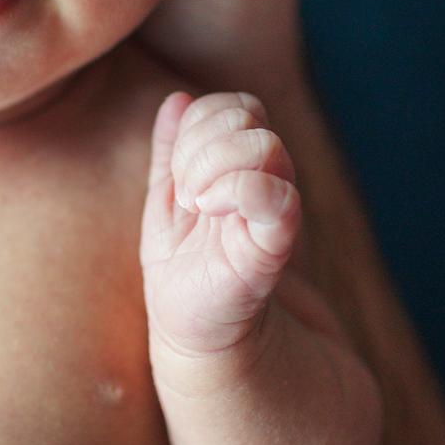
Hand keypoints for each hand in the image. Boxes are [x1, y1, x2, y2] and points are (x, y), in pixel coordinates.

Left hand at [141, 91, 300, 356]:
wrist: (203, 346)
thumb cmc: (186, 282)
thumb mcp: (167, 209)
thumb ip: (172, 152)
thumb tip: (176, 98)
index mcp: (238, 170)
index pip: (232, 106)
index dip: (201, 121)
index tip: (180, 174)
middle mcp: (264, 183)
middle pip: (248, 115)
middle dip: (202, 144)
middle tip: (188, 196)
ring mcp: (275, 211)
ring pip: (264, 144)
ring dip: (213, 169)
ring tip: (199, 208)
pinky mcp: (277, 247)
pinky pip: (277, 195)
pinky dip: (240, 191)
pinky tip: (213, 214)